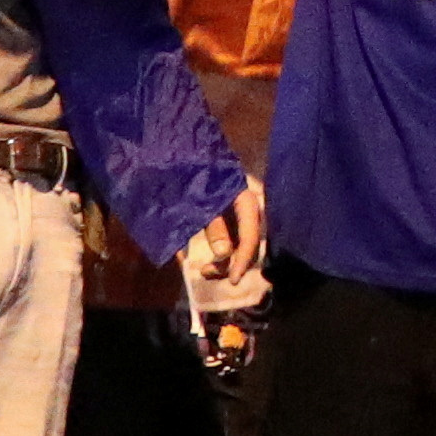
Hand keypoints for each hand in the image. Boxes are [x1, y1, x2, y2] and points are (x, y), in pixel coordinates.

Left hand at [180, 179, 269, 306]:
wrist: (185, 154)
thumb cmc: (196, 173)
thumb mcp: (203, 200)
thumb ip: (214, 226)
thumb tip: (224, 253)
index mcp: (247, 202)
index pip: (250, 238)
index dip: (243, 260)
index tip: (233, 280)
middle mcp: (247, 211)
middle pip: (246, 245)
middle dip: (229, 264)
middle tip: (206, 272)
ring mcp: (238, 214)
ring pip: (237, 246)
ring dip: (221, 261)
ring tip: (202, 268)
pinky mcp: (226, 218)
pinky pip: (226, 240)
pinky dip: (213, 252)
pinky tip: (193, 256)